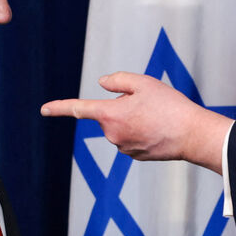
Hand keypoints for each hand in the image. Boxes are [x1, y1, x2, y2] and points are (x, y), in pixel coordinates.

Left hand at [40, 72, 232, 172]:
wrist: (192, 135)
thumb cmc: (170, 106)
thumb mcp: (144, 83)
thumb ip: (118, 80)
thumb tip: (102, 84)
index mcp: (110, 114)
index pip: (79, 109)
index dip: (59, 108)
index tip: (44, 110)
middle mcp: (112, 134)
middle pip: (109, 115)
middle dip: (122, 106)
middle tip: (149, 103)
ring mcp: (123, 148)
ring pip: (121, 127)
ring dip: (133, 119)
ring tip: (158, 117)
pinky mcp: (136, 156)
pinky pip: (132, 138)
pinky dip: (142, 131)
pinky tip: (160, 129)